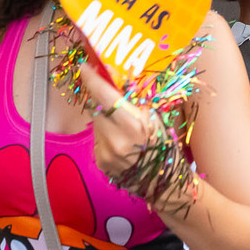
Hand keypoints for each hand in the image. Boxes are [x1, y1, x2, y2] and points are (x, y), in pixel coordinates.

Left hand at [76, 63, 190, 206]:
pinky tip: (120, 141)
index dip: (93, 80)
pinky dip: (106, 135)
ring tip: (122, 126)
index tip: (84, 67)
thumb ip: (134, 102)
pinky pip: (98, 139)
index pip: (105, 96)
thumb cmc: (164, 147)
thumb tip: (116, 80)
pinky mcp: (100, 162)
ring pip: (97, 124)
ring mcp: (106, 153)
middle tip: (112, 98)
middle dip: (103, 101)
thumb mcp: (155, 119)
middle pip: (98, 108)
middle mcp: (116, 139)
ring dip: (105, 119)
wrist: (162, 183)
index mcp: (133, 124)